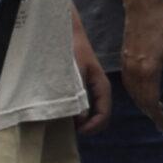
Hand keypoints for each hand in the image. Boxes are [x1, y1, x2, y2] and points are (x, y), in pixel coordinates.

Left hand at [72, 17, 110, 134]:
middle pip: (98, 117)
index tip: (76, 130)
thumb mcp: (74, 72)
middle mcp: (98, 91)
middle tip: (66, 127)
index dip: (92, 127)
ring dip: (77, 120)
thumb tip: (80, 119)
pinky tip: (59, 109)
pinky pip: (80, 105)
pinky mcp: (79, 87)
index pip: (104, 115)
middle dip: (85, 126)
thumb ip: (78, 94)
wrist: (66, 32)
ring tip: (61, 120)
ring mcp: (89, 89)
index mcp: (102, 87)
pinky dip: (71, 112)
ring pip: (88, 112)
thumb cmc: (71, 49)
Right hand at [120, 0, 162, 131]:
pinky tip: (142, 96)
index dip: (157, 115)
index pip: (151, 100)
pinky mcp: (123, 61)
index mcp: (149, 69)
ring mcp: (126, 66)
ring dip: (142, 105)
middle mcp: (134, 71)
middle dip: (150, 112)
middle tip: (161, 121)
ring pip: (132, 94)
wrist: (143, 9)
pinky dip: (135, 94)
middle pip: (140, 100)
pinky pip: (128, 85)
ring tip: (154, 111)